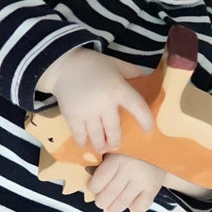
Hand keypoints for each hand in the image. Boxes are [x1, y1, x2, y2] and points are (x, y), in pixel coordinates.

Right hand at [37, 47, 151, 151]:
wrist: (63, 65)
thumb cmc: (92, 63)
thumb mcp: (115, 63)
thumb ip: (130, 71)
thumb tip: (146, 77)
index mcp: (118, 88)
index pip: (137, 107)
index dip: (145, 120)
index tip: (148, 130)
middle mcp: (105, 103)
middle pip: (114, 129)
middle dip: (115, 141)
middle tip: (115, 146)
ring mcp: (88, 112)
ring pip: (97, 135)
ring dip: (100, 144)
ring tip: (101, 148)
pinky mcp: (72, 116)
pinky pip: (79, 134)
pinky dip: (82, 141)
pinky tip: (84, 143)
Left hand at [88, 153, 165, 211]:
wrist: (159, 148)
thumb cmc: (130, 151)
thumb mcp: (115, 151)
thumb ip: (103, 164)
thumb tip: (89, 182)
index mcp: (116, 159)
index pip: (99, 181)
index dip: (93, 188)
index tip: (93, 188)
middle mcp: (130, 170)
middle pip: (110, 194)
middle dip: (101, 202)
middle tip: (101, 202)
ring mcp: (142, 180)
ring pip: (123, 202)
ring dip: (113, 208)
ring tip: (110, 207)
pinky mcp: (153, 188)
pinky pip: (140, 206)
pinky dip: (132, 208)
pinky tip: (129, 203)